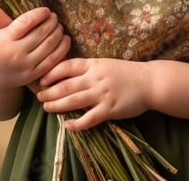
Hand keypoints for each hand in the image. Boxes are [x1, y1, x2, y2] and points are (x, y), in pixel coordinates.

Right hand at [0, 5, 70, 89]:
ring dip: (58, 32)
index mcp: (4, 40)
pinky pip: (53, 59)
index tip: (45, 10)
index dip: (39, 14)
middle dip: (52, 21)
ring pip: (50, 45)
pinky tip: (65, 39)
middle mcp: (15, 53)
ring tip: (58, 26)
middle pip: (41, 32)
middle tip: (54, 16)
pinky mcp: (34, 75)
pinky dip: (62, 47)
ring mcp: (26, 65)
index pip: (26, 22)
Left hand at [36, 58, 150, 130]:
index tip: (41, 80)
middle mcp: (96, 78)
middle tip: (39, 98)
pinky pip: (89, 119)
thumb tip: (64, 75)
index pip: (66, 66)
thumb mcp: (104, 64)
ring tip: (46, 108)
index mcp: (94, 64)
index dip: (51, 73)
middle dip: (49, 93)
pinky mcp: (110, 109)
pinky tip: (67, 125)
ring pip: (73, 101)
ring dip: (56, 106)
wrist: (149, 82)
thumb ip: (87, 69)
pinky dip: (76, 123)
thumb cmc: (125, 72)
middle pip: (65, 85)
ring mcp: (102, 94)